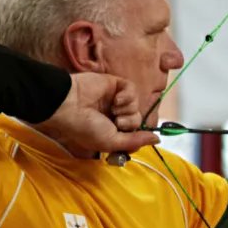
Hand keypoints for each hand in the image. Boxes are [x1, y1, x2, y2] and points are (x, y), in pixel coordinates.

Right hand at [42, 73, 160, 156]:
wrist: (70, 105)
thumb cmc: (85, 128)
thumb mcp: (110, 142)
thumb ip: (134, 142)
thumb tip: (157, 140)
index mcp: (110, 133)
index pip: (133, 135)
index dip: (134, 136)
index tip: (126, 136)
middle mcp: (113, 118)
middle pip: (137, 121)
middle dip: (130, 123)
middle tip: (116, 122)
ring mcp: (114, 101)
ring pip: (137, 106)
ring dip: (127, 109)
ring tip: (113, 108)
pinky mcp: (115, 85)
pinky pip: (132, 90)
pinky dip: (127, 95)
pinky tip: (116, 99)